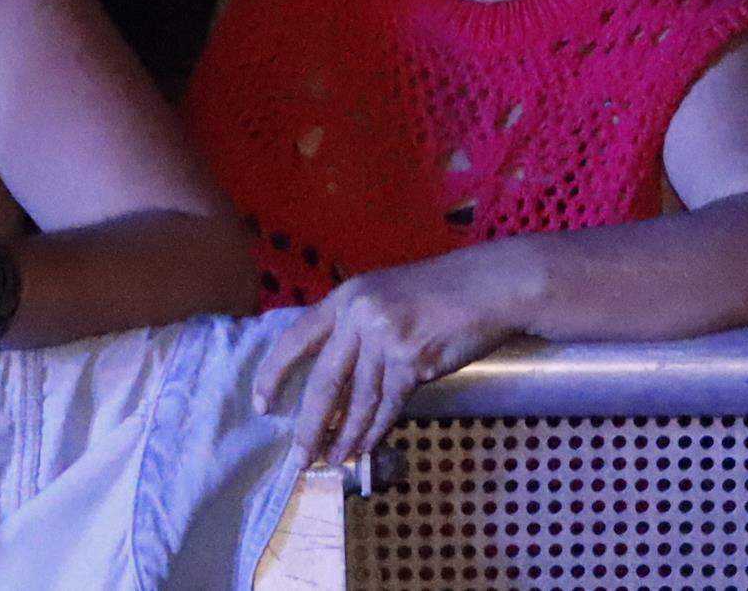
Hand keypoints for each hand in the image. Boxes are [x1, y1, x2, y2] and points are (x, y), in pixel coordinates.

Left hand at [254, 252, 515, 466]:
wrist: (486, 287)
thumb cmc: (436, 293)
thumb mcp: (383, 297)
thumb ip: (355, 329)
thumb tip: (332, 381)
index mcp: (345, 298)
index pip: (296, 338)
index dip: (274, 373)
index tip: (262, 404)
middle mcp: (359, 317)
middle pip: (324, 381)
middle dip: (309, 425)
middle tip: (298, 457)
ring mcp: (386, 339)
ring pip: (359, 401)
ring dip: (346, 436)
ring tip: (333, 461)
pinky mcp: (413, 362)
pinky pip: (388, 406)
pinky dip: (375, 431)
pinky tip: (365, 448)